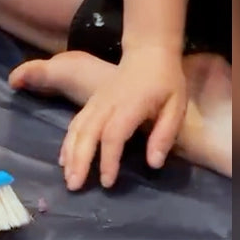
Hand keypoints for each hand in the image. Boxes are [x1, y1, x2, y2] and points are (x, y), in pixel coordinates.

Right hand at [60, 47, 186, 190]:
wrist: (147, 53)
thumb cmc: (164, 82)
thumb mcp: (175, 106)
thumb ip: (164, 135)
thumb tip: (154, 163)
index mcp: (130, 106)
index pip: (113, 135)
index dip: (108, 159)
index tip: (107, 182)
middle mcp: (107, 104)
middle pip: (87, 133)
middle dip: (79, 160)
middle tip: (74, 186)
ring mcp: (95, 102)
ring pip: (76, 128)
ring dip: (70, 154)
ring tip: (67, 177)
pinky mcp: (90, 103)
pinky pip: (74, 123)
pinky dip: (67, 142)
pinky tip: (64, 159)